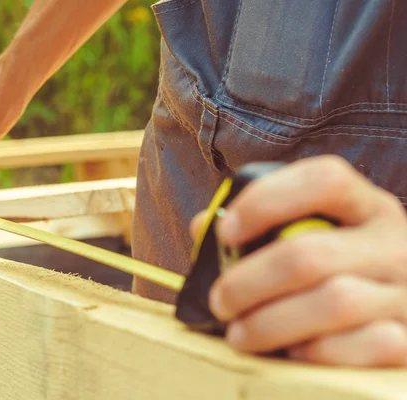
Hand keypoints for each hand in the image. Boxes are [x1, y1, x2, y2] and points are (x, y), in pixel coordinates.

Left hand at [190, 155, 406, 366]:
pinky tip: (294, 352)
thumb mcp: (314, 235)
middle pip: (310, 254)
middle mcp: (394, 242)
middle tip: (220, 301)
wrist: (401, 312)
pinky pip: (367, 345)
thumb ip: (259, 226)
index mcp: (365, 206)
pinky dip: (321, 351)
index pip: (323, 179)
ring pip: (335, 302)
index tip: (224, 231)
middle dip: (248, 282)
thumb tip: (202, 225)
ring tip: (239, 334)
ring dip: (271, 323)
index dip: (266, 200)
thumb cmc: (339, 270)